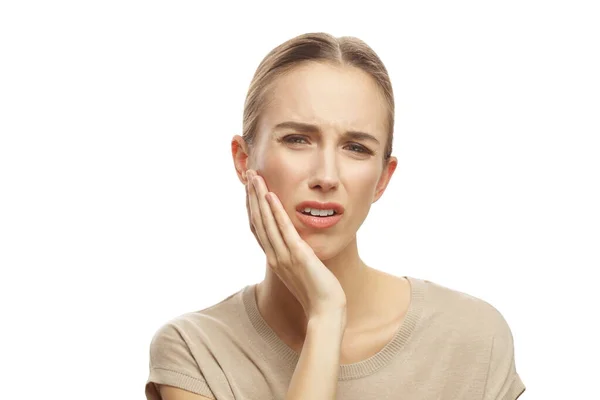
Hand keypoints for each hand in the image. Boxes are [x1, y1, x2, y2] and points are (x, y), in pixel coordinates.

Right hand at [245, 169, 346, 318]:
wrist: (325, 312)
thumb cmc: (317, 294)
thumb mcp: (301, 271)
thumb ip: (295, 256)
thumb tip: (296, 246)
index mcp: (274, 258)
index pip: (258, 227)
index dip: (252, 206)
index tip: (249, 189)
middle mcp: (274, 256)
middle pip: (257, 220)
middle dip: (251, 196)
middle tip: (248, 174)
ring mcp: (284, 256)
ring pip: (266, 221)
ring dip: (259, 197)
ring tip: (255, 177)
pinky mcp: (298, 256)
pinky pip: (284, 230)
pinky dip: (276, 212)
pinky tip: (271, 195)